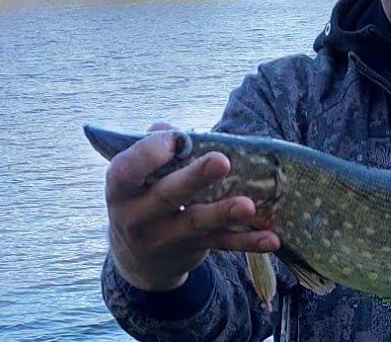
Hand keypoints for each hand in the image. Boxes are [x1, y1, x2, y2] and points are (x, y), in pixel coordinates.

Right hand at [105, 122, 279, 290]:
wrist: (136, 260)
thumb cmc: (142, 199)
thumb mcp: (135, 177)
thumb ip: (151, 149)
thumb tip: (170, 130)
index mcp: (120, 189)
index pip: (126, 171)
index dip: (148, 155)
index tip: (175, 140)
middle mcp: (136, 217)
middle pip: (166, 195)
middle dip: (195, 178)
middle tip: (222, 161)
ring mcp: (162, 239)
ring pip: (195, 224)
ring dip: (223, 213)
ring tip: (248, 206)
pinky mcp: (189, 252)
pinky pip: (219, 245)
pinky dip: (246, 242)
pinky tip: (270, 240)